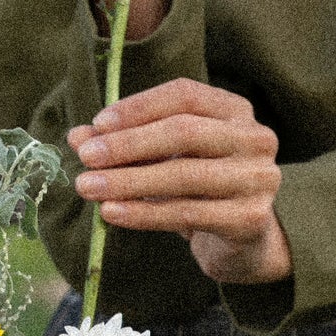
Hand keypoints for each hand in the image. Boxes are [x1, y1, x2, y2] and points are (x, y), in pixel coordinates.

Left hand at [69, 79, 291, 286]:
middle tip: (87, 158)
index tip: (98, 124)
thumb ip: (125, 143)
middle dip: (128, 144)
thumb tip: (78, 137)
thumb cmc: (199, 188)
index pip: (184, 95)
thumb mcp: (162, 159)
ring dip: (129, 181)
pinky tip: (111, 213)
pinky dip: (144, 214)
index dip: (138, 107)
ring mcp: (257, 178)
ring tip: (88, 187)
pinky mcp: (250, 218)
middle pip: (184, 132)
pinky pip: (187, 213)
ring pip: (183, 175)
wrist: (243, 240)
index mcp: (234, 110)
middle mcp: (254, 138)